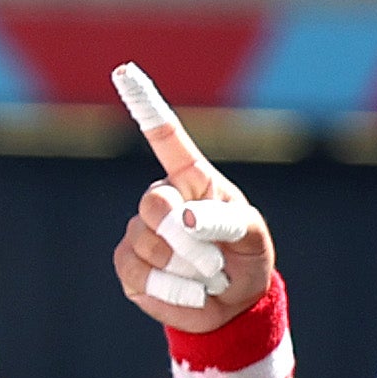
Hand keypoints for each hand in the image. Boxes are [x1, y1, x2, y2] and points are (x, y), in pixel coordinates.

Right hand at [109, 76, 272, 333]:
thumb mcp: (253, 236)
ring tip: (206, 276)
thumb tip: (183, 215)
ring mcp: (141, 232)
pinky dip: (173, 290)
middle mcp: (163, 199)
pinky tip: (188, 291)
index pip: (166, 137)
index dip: (145, 103)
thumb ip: (226, 219)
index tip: (123, 70)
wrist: (231, 307)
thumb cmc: (245, 258)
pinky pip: (140, 274)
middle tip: (214, 260)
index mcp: (193, 180)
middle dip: (186, 237)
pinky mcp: (129, 267)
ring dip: (187, 268)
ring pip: (148, 244)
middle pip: (154, 203)